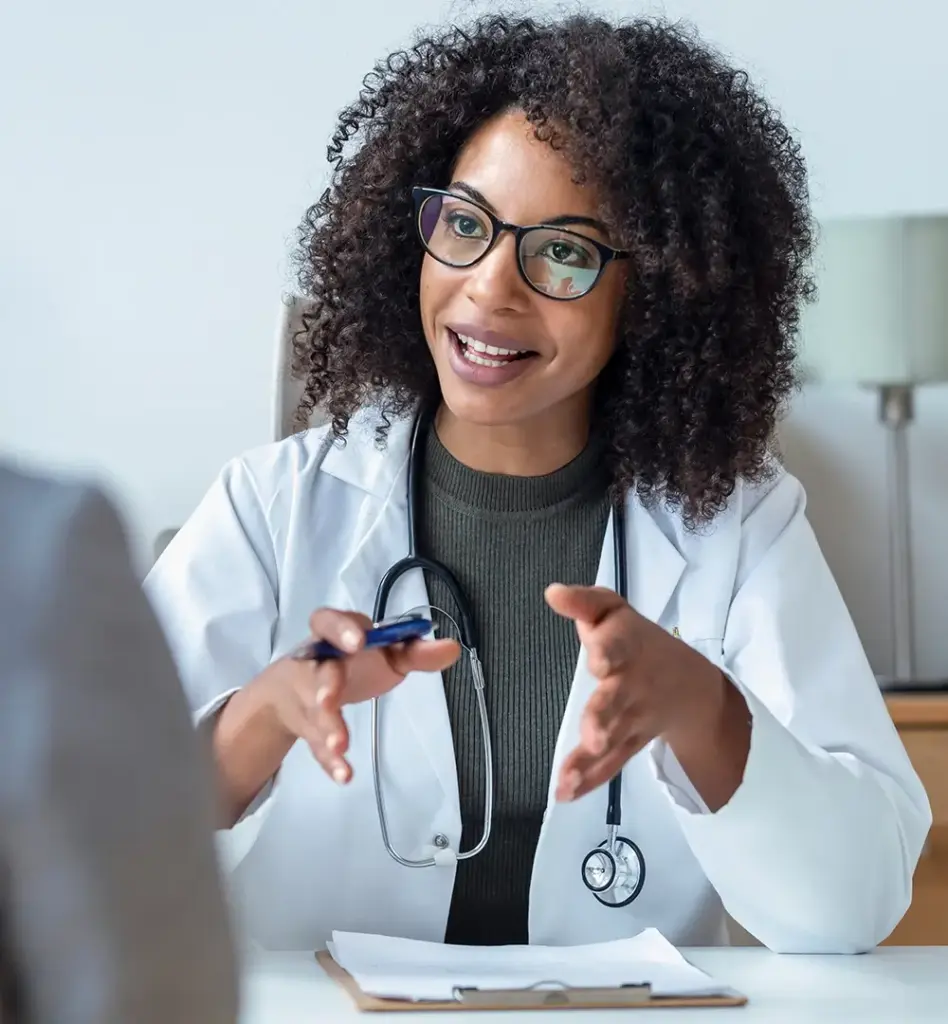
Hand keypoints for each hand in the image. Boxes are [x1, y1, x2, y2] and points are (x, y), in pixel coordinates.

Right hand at [258, 608, 460, 784]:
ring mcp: (307, 696)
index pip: (329, 622)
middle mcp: (316, 663)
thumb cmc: (351, 664)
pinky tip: (344, 774)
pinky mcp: (308, 728)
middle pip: (318, 671)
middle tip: (329, 698)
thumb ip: (416, 652)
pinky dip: (330, 760)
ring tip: (341, 744)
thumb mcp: (384, 653)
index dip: (341, 629)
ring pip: (314, 710)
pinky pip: (316, 745)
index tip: (358, 641)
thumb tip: (451, 648)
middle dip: (325, 684)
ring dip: (327, 726)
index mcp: (335, 636)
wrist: (297, 691)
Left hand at [544, 583, 727, 801]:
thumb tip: (552, 592)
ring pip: (613, 741)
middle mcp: (632, 685)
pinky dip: (589, 780)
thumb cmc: (636, 640)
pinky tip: (565, 793)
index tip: (597, 659)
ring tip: (568, 777)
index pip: (619, 646)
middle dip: (603, 717)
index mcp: (628, 646)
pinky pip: (610, 764)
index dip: (608, 651)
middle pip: (617, 702)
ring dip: (591, 759)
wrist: (688, 684)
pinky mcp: (628, 744)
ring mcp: (632, 719)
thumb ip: (583, 603)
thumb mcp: (613, 611)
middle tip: (594, 736)